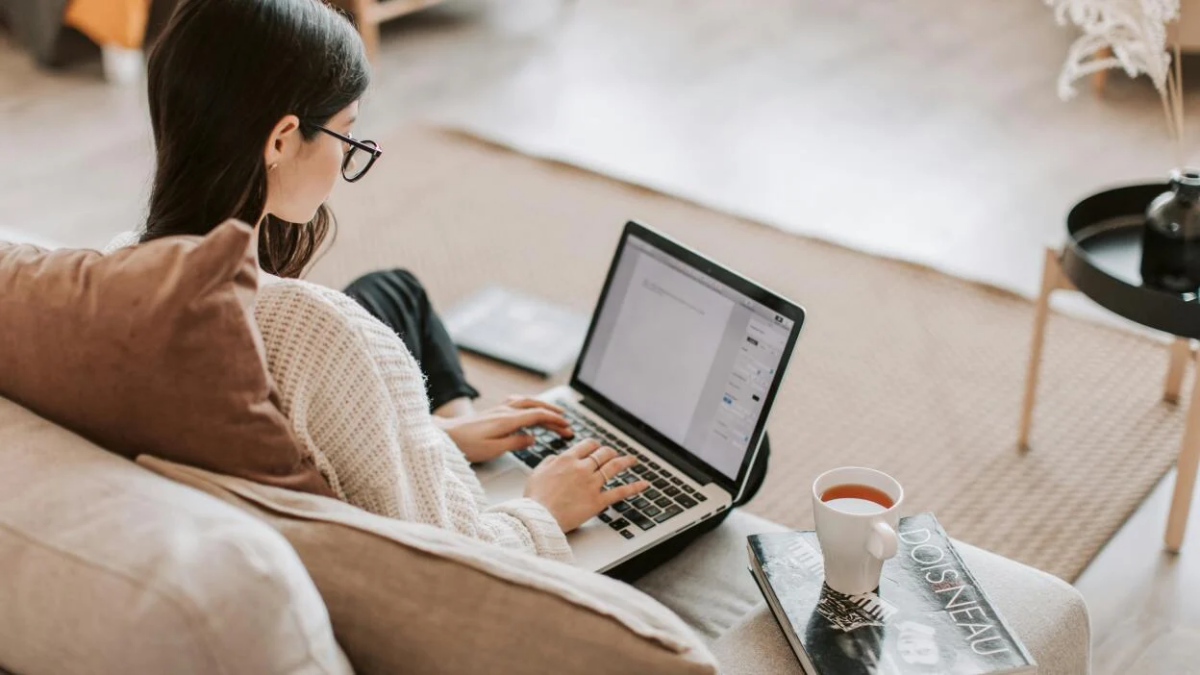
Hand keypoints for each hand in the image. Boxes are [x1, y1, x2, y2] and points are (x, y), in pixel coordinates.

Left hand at [438, 395, 573, 462]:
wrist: (445, 435)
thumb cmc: (466, 445)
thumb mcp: (493, 449)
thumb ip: (515, 443)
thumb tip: (532, 439)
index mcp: (507, 420)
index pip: (537, 416)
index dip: (554, 420)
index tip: (567, 427)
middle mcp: (505, 411)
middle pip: (535, 406)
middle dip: (553, 413)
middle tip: (567, 422)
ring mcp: (499, 409)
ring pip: (527, 402)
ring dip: (543, 406)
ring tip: (554, 413)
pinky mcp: (493, 411)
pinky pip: (517, 402)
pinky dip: (529, 403)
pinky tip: (530, 407)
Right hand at [523, 439, 650, 532]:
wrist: (539, 516)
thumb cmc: (535, 498)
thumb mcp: (536, 472)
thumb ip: (549, 461)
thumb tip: (557, 458)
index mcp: (567, 459)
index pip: (587, 445)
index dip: (595, 445)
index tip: (597, 447)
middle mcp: (582, 468)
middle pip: (603, 453)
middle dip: (610, 452)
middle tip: (614, 454)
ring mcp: (592, 484)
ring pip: (614, 467)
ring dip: (625, 461)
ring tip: (632, 460)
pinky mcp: (598, 501)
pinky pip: (620, 492)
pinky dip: (634, 487)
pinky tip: (644, 484)